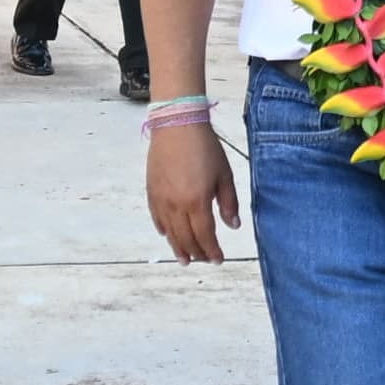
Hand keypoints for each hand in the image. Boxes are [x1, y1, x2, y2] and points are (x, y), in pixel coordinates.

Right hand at [147, 121, 237, 260]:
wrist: (177, 125)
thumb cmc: (205, 148)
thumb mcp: (224, 175)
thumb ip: (228, 203)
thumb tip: (233, 226)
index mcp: (197, 202)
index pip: (205, 236)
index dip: (212, 251)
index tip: (218, 259)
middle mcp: (177, 205)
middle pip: (186, 238)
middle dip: (196, 252)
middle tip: (203, 260)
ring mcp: (162, 200)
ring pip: (169, 232)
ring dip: (178, 247)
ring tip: (185, 259)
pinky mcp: (152, 191)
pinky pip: (157, 217)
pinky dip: (163, 229)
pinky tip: (168, 235)